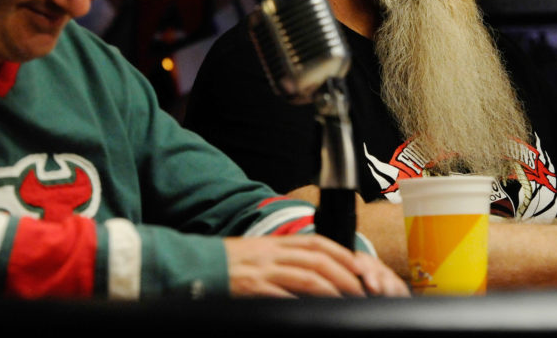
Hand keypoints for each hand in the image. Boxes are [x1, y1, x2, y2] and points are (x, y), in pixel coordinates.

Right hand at [223, 234, 408, 297]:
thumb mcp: (257, 253)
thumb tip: (309, 272)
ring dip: (331, 290)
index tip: (358, 264)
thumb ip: (282, 258)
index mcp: (275, 244)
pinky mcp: (252, 289)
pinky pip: (281, 297)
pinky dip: (300, 305)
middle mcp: (272, 254)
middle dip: (343, 275)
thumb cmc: (226, 264)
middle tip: (362, 289)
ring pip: (306, 277)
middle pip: (317, 261)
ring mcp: (263, 271)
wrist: (194, 266)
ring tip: (347, 302)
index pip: (316, 243)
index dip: (340, 252)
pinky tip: (314, 313)